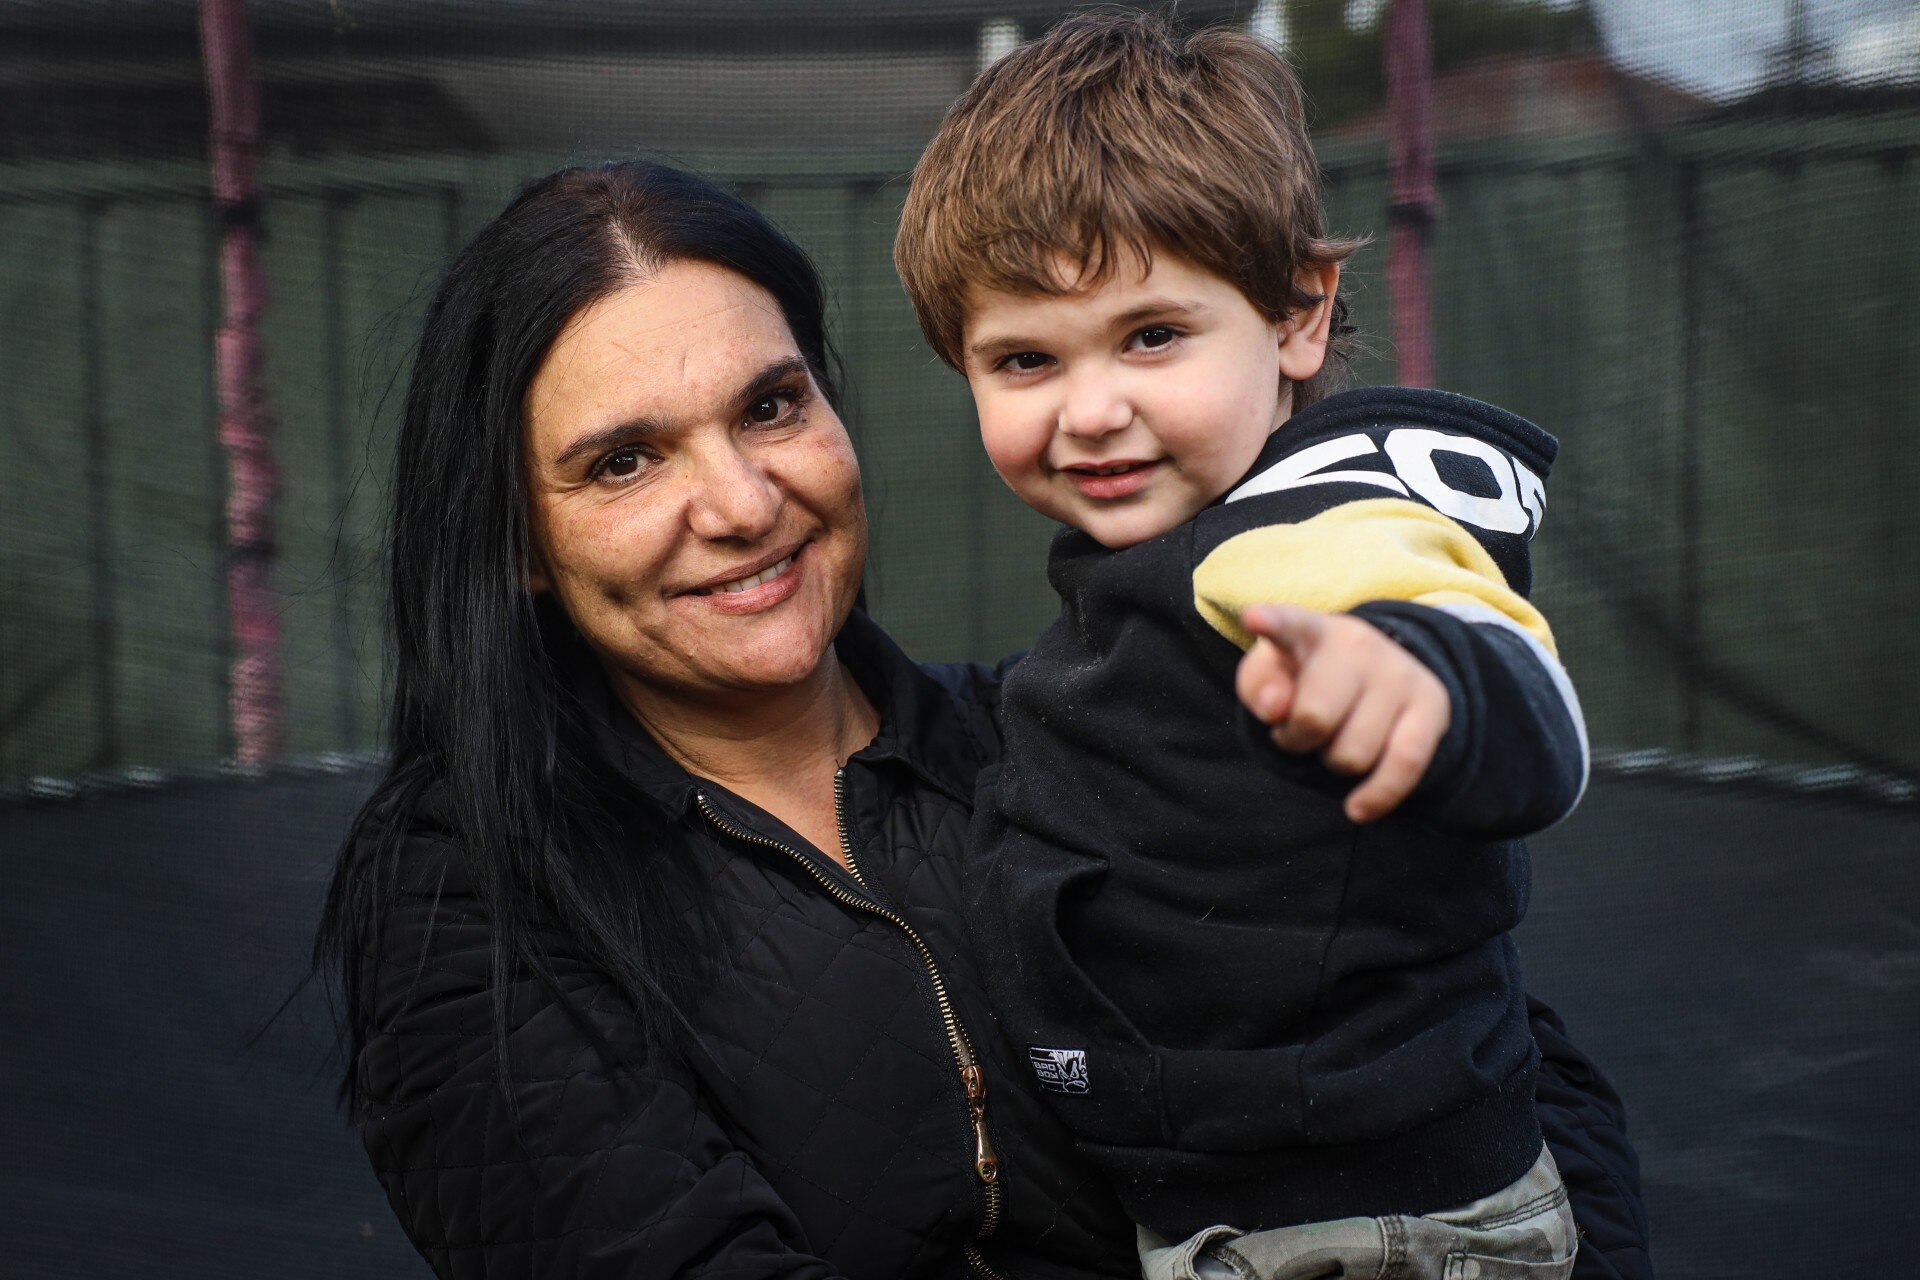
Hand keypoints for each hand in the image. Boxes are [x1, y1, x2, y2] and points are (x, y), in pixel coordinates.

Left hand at [1235, 604, 1450, 823]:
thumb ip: (1259, 688)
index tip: (1255, 617)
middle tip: (1300, 730)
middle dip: (1298, 739)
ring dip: (1334, 761)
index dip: (1272, 624)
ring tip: (1335, 737)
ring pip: (1354, 755)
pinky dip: (1378, 795)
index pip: (1288, 626)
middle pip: (1315, 718)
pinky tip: (1357, 808)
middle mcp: (1358, 644)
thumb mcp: (1272, 677)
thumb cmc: (1306, 680)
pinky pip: (1405, 765)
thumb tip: (1275, 707)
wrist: (1371, 675)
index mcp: (1309, 631)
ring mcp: (1399, 672)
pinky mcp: (1431, 704)